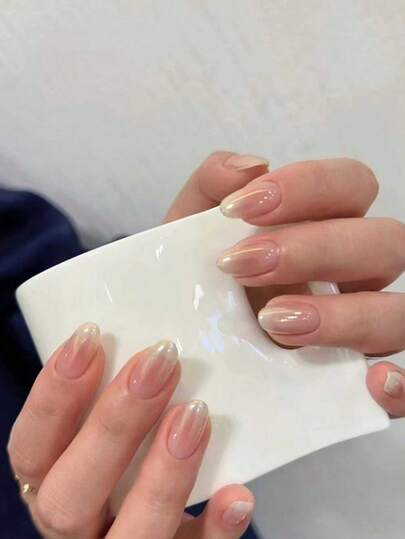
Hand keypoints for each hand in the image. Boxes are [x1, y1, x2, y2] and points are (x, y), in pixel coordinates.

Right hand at [8, 152, 270, 538]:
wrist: (209, 415)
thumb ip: (198, 224)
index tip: (92, 340)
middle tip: (158, 361)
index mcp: (62, 447)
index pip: (31, 440)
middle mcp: (89, 496)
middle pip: (67, 494)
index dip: (52, 396)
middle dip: (108, 429)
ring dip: (158, 480)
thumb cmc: (177, 350)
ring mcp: (135, 530)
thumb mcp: (174, 291)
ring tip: (196, 413)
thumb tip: (247, 166)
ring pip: (128, 538)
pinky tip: (240, 493)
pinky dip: (212, 532)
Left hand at [213, 156, 404, 417]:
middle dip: (314, 249)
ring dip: (343, 316)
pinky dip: (397, 385)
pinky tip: (371, 385)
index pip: (351, 185)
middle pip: (384, 243)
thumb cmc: (194, 275)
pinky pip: (402, 383)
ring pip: (398, 313)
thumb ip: (210, 186)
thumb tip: (249, 166)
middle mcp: (355, 272)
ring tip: (273, 322)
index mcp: (326, 224)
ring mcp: (362, 326)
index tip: (239, 208)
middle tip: (242, 265)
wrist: (176, 333)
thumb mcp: (189, 228)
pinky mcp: (353, 379)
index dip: (307, 187)